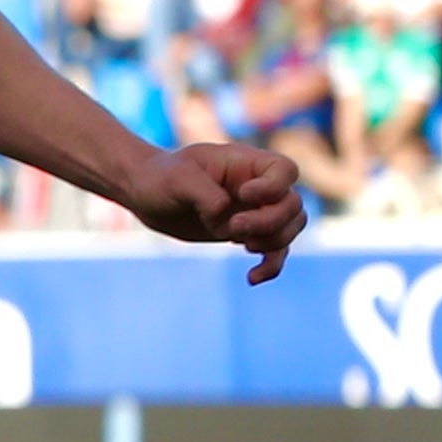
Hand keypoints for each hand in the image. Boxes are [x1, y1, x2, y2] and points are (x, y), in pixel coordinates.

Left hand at [128, 138, 308, 281]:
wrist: (149, 195)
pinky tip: (251, 278)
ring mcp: (255, 210)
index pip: (285, 171)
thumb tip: (226, 220)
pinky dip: (271, 266)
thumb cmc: (162, 178)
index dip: (273, 187)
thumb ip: (205, 195)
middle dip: (269, 221)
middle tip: (233, 228)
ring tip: (241, 244)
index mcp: (246, 163)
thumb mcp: (178, 179)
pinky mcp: (247, 234)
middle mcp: (258, 186)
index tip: (242, 194)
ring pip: (290, 228)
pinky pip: (276, 251)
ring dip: (273, 242)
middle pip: (292, 205)